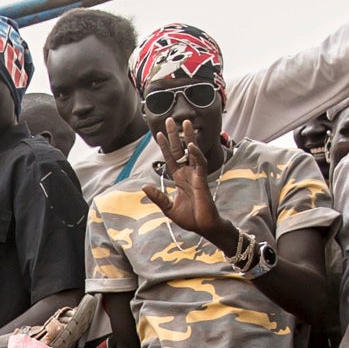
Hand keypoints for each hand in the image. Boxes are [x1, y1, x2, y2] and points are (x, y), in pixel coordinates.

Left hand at [156, 113, 224, 241]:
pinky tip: (191, 146)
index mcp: (179, 178)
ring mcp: (196, 175)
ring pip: (192, 152)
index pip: (170, 158)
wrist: (204, 227)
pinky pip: (199, 164)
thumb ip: (158, 197)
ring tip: (186, 123)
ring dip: (189, 138)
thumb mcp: (168, 208)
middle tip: (171, 120)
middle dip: (176, 135)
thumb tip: (144, 187)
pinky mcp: (203, 180)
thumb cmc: (190, 218)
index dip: (165, 146)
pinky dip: (195, 155)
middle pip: (180, 150)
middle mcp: (187, 174)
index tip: (159, 133)